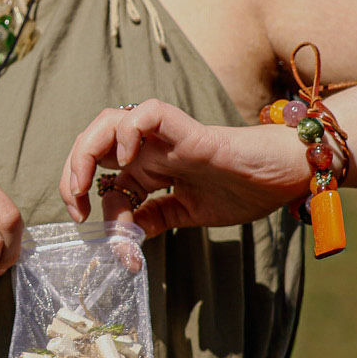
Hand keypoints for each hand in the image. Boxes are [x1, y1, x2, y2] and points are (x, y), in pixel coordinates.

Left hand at [60, 100, 308, 238]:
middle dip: (72, 171)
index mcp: (150, 167)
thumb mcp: (186, 214)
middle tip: (76, 206)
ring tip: (87, 183)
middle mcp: (153, 148)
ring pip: (110, 120)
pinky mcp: (189, 131)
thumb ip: (154, 220)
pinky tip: (126, 160)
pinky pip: (148, 114)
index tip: (94, 234)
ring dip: (87, 149)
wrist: (284, 178)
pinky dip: (127, 131)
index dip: (89, 204)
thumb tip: (122, 243)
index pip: (101, 177)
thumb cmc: (244, 189)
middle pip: (93, 141)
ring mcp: (169, 137)